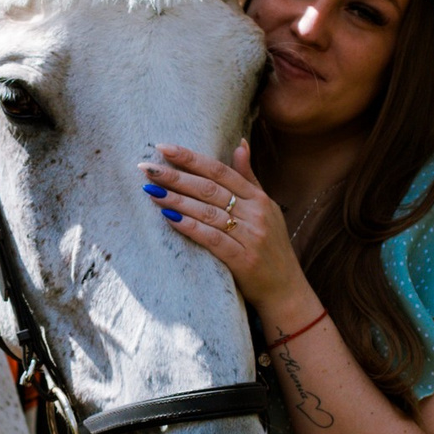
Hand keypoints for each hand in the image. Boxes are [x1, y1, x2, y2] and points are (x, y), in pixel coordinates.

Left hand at [142, 141, 307, 320]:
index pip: (220, 171)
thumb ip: (249, 178)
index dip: (191, 158)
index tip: (163, 148)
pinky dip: (190, 227)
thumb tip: (240, 144)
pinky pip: (212, 239)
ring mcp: (250, 237)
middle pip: (210, 189)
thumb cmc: (271, 247)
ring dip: (176, 200)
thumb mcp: (267, 209)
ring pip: (208, 212)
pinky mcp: (243, 260)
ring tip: (151, 190)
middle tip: (147, 168)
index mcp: (259, 198)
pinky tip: (169, 217)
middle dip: (175, 176)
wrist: (286, 289)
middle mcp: (256, 213)